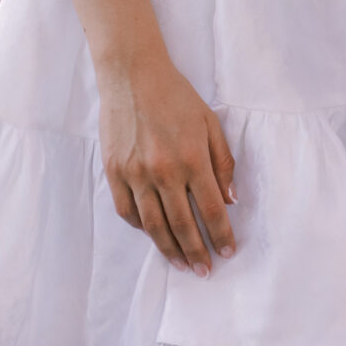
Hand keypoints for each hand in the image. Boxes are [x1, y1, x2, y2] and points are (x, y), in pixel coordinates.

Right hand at [99, 48, 236, 272]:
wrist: (132, 75)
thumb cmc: (176, 96)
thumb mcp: (210, 122)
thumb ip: (222, 161)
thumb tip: (230, 199)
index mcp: (191, 158)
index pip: (211, 209)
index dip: (221, 234)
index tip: (227, 251)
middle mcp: (163, 171)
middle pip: (183, 225)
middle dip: (197, 251)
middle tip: (205, 270)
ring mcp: (135, 174)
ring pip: (154, 226)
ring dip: (169, 250)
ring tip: (182, 265)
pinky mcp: (114, 172)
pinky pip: (127, 211)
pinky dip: (142, 228)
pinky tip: (153, 236)